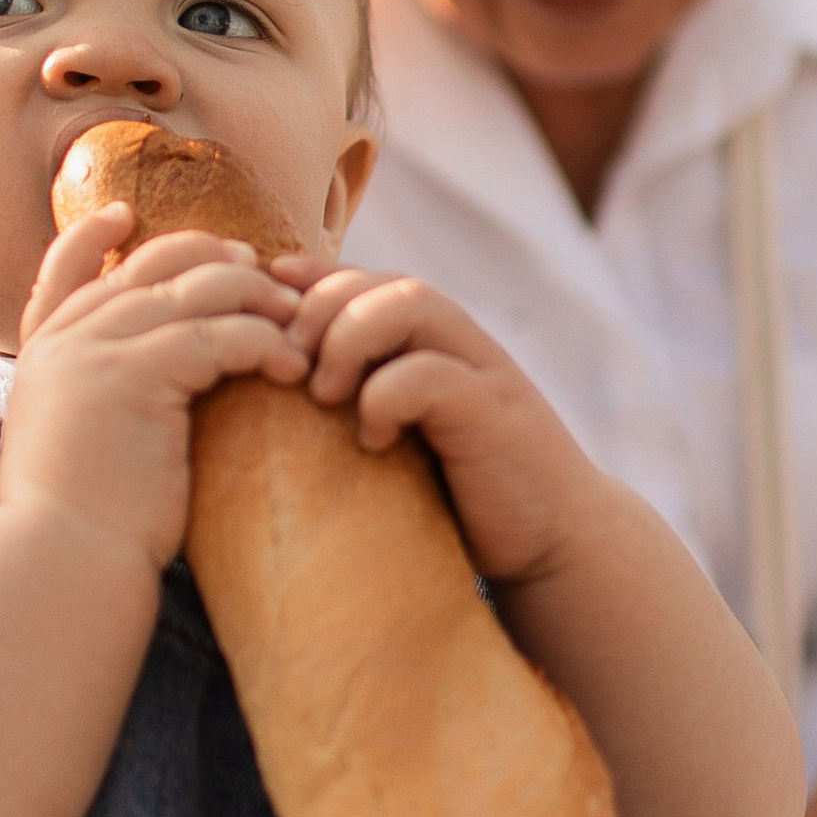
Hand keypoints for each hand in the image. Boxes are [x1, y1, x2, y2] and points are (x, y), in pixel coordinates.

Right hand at [0, 210, 311, 572]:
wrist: (63, 561)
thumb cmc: (87, 525)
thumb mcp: (83, 443)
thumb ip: (103, 395)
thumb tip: (163, 380)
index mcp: (43, 353)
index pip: (63, 270)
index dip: (91, 236)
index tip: (125, 214)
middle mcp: (64, 340)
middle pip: (152, 265)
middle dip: (217, 260)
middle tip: (269, 279)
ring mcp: (93, 350)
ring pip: (195, 290)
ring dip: (258, 300)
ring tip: (300, 326)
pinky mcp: (133, 375)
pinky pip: (217, 336)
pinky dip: (265, 344)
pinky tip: (295, 370)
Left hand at [273, 257, 599, 588]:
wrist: (555, 539)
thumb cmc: (464, 492)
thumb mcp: (404, 437)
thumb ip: (362, 403)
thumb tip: (276, 398)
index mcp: (433, 341)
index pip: (366, 278)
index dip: (310, 277)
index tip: (260, 298)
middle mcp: (459, 342)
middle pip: (382, 280)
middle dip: (321, 307)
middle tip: (286, 364)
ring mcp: (483, 371)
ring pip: (411, 304)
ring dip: (350, 338)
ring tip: (323, 393)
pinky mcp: (494, 413)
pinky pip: (433, 375)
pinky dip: (387, 397)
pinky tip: (372, 440)